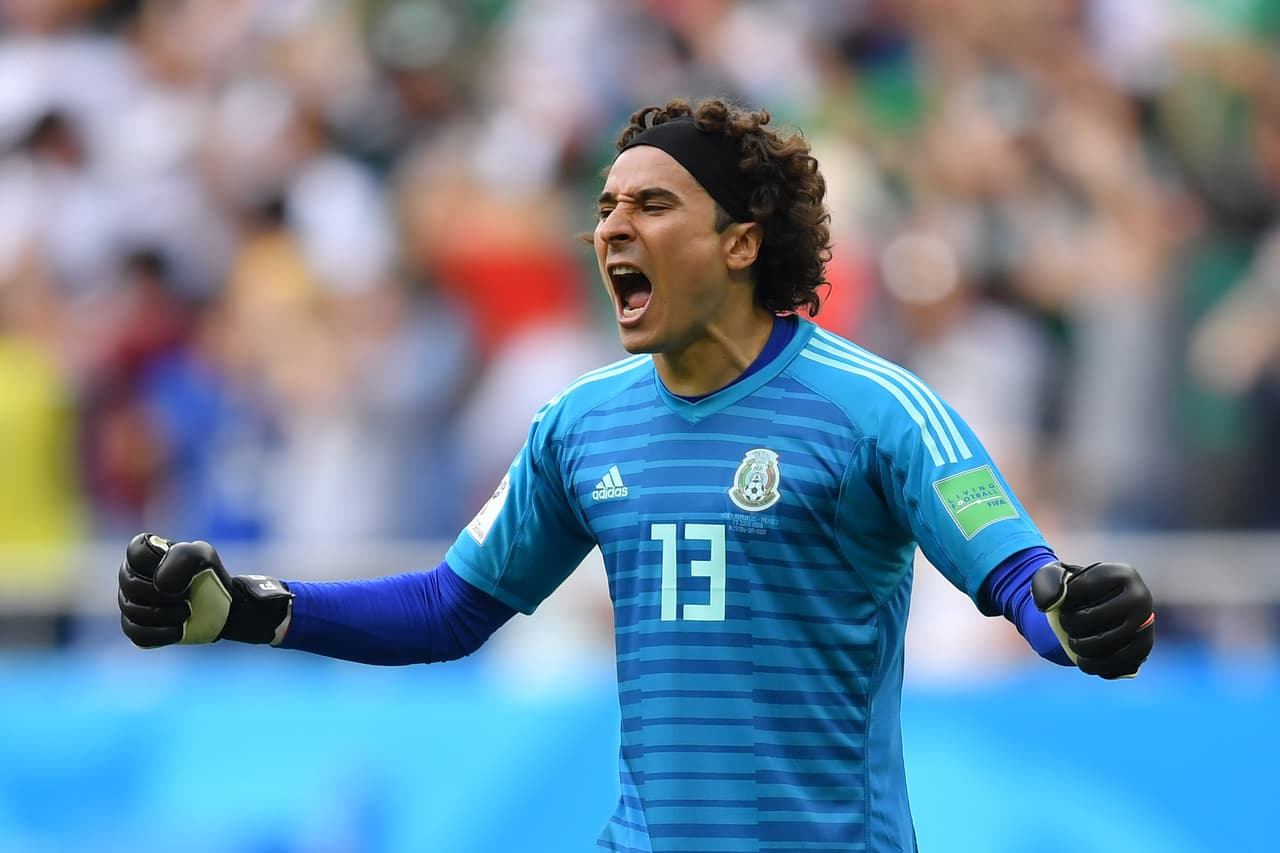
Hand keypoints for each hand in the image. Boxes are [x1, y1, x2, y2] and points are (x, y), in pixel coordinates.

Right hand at [118, 533, 292, 647]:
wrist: (219, 606)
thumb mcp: (202, 557)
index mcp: (143, 552)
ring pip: (133, 611)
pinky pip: (137, 634)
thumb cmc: (207, 575)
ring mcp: (129, 602)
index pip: (137, 551)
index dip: (162, 563)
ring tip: (187, 612)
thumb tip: (160, 584)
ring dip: (165, 614)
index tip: (184, 569)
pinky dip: (161, 633)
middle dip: (164, 593)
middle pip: (132, 585)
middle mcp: (130, 576)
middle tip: (187, 595)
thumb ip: (182, 557)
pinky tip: (180, 629)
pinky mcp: (134, 627)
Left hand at [1032, 561, 1153, 678]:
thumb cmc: (1074, 591)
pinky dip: (1093, 665)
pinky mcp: (1143, 650)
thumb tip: (1051, 603)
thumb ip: (1046, 581)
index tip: (1066, 600)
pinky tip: (1084, 659)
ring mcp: (1147, 625)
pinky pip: (1115, 665)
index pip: (1081, 589)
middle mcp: (1141, 598)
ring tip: (1073, 641)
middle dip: (1069, 623)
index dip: (1064, 599)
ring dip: (1079, 646)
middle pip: (1091, 618)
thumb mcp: (1056, 576)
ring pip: (1104, 644)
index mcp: (1123, 574)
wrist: (1096, 610)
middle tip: (1066, 622)